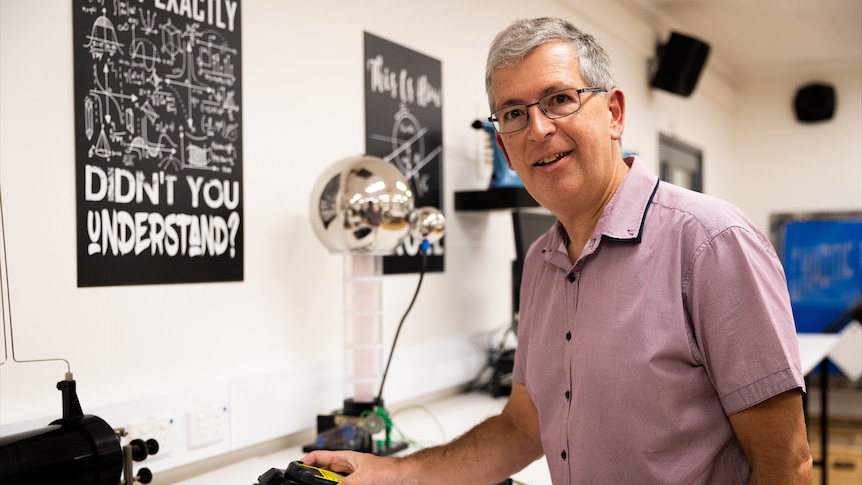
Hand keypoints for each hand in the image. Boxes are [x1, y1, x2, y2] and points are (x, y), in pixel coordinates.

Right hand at [300, 450, 417, 484]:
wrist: (405, 478)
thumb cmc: (390, 470)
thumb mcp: (363, 477)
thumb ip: (346, 483)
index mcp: (346, 458)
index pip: (320, 456)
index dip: (307, 461)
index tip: (297, 468)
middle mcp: (347, 469)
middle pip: (324, 473)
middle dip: (315, 478)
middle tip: (306, 483)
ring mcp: (353, 479)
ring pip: (333, 482)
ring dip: (326, 484)